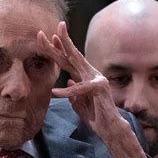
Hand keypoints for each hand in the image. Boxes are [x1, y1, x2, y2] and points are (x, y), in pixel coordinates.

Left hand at [37, 23, 155, 157]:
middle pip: (72, 56)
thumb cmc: (96, 117)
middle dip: (61, 41)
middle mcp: (91, 74)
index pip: (70, 61)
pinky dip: (67, 91)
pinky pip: (79, 89)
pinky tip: (55, 92)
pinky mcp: (99, 88)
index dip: (59, 49)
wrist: (110, 129)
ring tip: (50, 42)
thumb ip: (74, 93)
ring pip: (76, 62)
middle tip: (50, 29)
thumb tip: (69, 79)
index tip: (47, 37)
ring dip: (61, 51)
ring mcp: (96, 79)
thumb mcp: (79, 104)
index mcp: (85, 77)